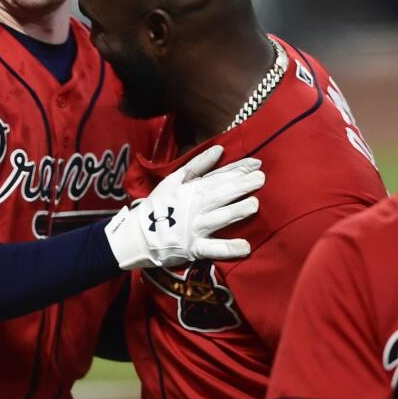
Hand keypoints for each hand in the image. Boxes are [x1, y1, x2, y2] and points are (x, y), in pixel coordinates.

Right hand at [105, 145, 264, 269]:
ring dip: (236, 211)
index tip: (257, 163)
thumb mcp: (174, 180)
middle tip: (260, 179)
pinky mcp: (194, 249)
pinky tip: (246, 247)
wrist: (136, 235)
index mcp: (191, 190)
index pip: (218, 177)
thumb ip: (197, 165)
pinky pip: (212, 249)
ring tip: (254, 205)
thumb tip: (219, 149)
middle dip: (241, 186)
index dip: (238, 170)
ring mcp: (195, 228)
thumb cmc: (159, 206)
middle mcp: (195, 207)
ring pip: (219, 219)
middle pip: (221, 195)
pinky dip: (228, 249)